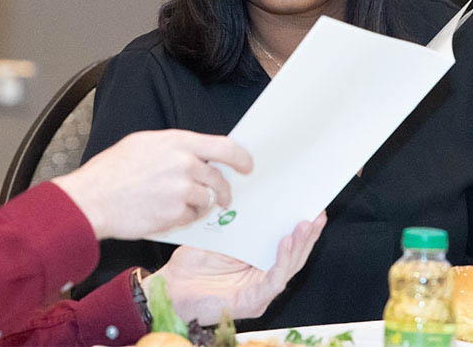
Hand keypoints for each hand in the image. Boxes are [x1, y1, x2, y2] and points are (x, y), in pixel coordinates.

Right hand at [52, 130, 251, 239]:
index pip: (224, 147)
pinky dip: (183, 218)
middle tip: (222, 198)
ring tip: (178, 204)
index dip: (241, 158)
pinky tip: (163, 213)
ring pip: (206, 200)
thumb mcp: (142, 144)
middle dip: (222, 191)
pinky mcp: (175, 214)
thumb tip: (196, 154)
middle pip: (218, 179)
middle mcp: (183, 163)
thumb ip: (173, 147)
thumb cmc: (111, 171)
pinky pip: (192, 218)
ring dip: (199, 205)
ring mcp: (181, 190)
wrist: (92, 198)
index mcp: (177, 142)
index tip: (247, 166)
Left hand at [147, 212, 326, 324]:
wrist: (172, 288)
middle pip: (293, 253)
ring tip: (305, 224)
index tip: (312, 204)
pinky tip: (285, 242)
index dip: (300, 226)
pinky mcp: (253, 301)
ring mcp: (261, 290)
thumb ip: (237, 220)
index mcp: (257, 259)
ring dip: (299, 244)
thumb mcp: (218, 235)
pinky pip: (273, 281)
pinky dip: (281, 261)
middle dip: (307, 233)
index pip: (284, 241)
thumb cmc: (193, 263)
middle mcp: (263, 275)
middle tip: (317, 212)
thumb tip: (252, 189)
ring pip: (288, 266)